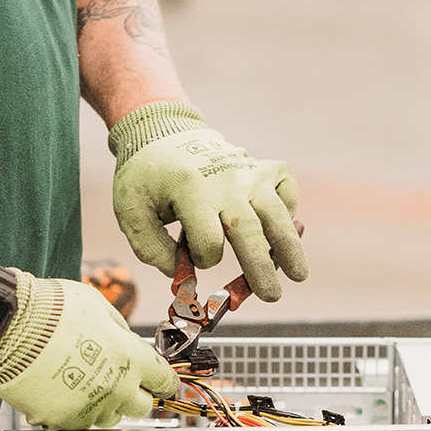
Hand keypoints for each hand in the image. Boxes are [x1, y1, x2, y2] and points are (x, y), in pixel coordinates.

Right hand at [0, 269, 178, 429]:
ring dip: (105, 404)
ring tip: (86, 385)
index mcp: (129, 358)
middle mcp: (114, 388)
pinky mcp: (60, 420)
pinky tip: (62, 392)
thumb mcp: (97, 305)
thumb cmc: (49, 310)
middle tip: (123, 381)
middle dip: (136, 394)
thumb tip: (123, 339)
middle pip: (141, 406)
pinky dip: (73, 411)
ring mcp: (88, 408)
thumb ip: (117, 329)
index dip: (165, 381)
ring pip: (110, 418)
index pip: (163, 380)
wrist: (9, 327)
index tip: (163, 382)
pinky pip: (76, 422)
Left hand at [109, 105, 308, 301]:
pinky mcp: (264, 167)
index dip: (203, 258)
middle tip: (272, 296)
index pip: (209, 240)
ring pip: (277, 214)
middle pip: (250, 231)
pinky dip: (290, 212)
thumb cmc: (147, 179)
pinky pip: (287, 190)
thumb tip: (182, 276)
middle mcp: (226, 181)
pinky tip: (282, 229)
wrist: (163, 134)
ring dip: (290, 246)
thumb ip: (151, 249)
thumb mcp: (131, 211)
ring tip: (299, 275)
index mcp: (191, 191)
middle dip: (261, 268)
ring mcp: (249, 172)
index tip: (193, 258)